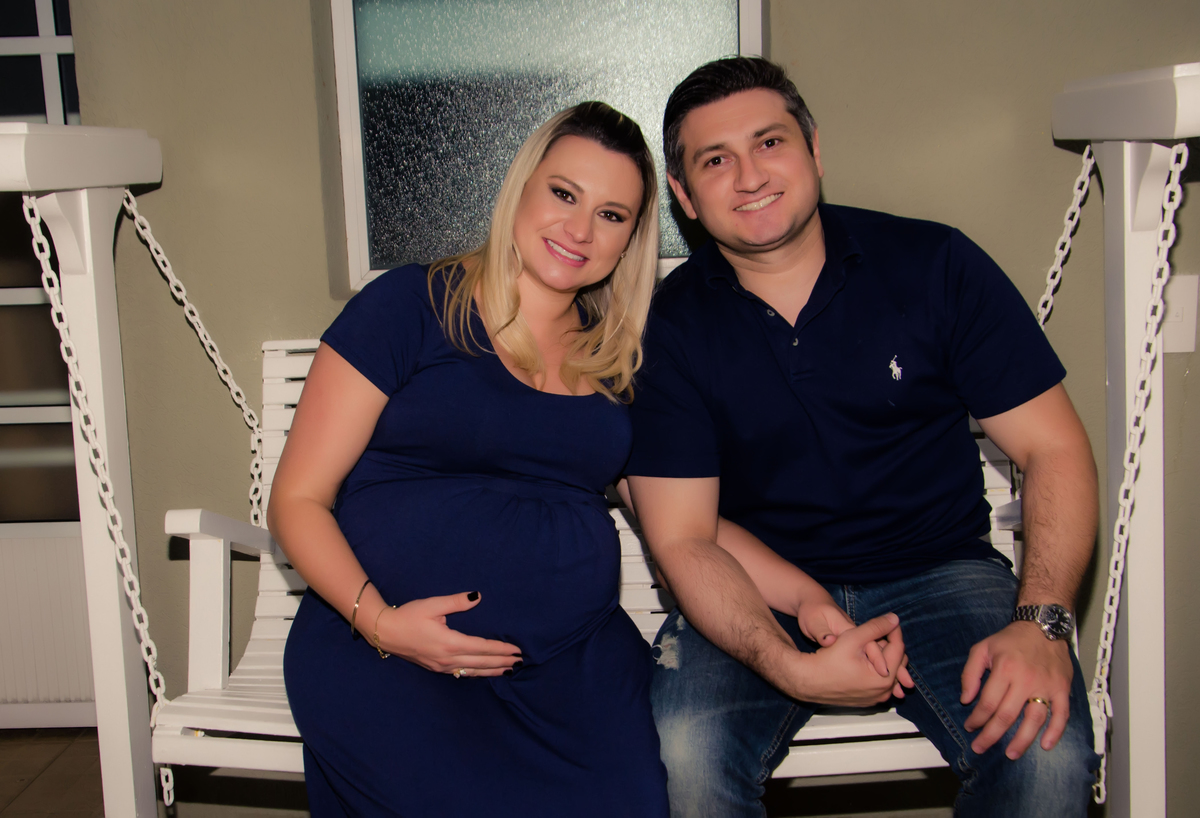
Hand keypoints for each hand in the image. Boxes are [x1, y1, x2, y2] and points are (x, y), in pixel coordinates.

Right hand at [374, 591, 521, 677]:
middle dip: (502, 662)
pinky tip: (484, 672)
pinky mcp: (436, 668)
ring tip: (509, 670)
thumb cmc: (409, 615)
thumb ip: (457, 602)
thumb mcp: (433, 605)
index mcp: (450, 643)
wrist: (385, 632)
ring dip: (492, 670)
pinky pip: (462, 673)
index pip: (482, 648)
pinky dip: (477, 673)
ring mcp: (441, 666)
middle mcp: (448, 659)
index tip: (516, 650)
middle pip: (481, 662)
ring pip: (473, 671)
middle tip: (520, 662)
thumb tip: (478, 597)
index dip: (501, 650)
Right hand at [798, 602, 913, 697]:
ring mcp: (875, 699)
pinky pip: (879, 682)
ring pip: (889, 672)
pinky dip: (876, 669)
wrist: (808, 680)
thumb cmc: (828, 660)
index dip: (894, 630)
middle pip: (897, 661)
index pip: (899, 648)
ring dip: (884, 657)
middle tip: (878, 632)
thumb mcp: (853, 638)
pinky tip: (864, 659)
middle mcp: (883, 692)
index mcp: (884, 678)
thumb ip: (876, 627)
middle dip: (890, 645)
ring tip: (870, 643)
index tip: (889, 620)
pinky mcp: (867, 701)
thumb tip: (894, 618)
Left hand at [960, 621, 1072, 757]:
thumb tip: (966, 699)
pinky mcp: (1062, 689)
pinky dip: (1055, 732)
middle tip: (981, 748)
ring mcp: (1046, 686)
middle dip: (991, 735)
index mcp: (1004, 669)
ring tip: (1011, 754)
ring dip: (1022, 740)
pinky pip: (1061, 715)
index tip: (970, 727)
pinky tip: (1045, 745)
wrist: (1042, 626)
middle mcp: (1025, 679)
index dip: (977, 718)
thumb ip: (970, 673)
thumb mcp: (982, 648)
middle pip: (1007, 715)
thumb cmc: (1010, 639)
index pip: (988, 703)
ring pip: (1034, 719)